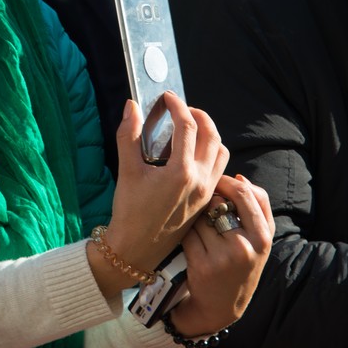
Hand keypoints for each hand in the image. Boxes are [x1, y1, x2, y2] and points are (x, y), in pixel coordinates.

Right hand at [92, 94, 228, 293]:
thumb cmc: (129, 212)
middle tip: (182, 108)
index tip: (167, 97)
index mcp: (181, 172)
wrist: (136, 249)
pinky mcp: (205, 201)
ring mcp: (206, 192)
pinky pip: (218, 169)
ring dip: (209, 134)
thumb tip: (131, 106)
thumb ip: (129, 135)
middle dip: (199, 115)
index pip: (188, 126)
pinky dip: (211, 153)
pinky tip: (190, 153)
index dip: (177, 106)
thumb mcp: (127, 171)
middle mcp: (200, 181)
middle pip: (212, 135)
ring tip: (189, 128)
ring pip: (220, 152)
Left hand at [165, 174, 273, 338]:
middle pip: (219, 202)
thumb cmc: (241, 265)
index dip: (227, 182)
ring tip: (201, 232)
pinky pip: (189, 233)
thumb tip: (239, 177)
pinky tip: (191, 243)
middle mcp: (246, 246)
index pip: (246, 193)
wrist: (222, 306)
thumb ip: (257, 207)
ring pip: (201, 217)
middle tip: (206, 209)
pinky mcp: (202, 265)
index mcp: (263, 237)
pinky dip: (186, 234)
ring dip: (196, 218)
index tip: (217, 181)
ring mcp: (224, 257)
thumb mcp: (259, 240)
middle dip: (209, 201)